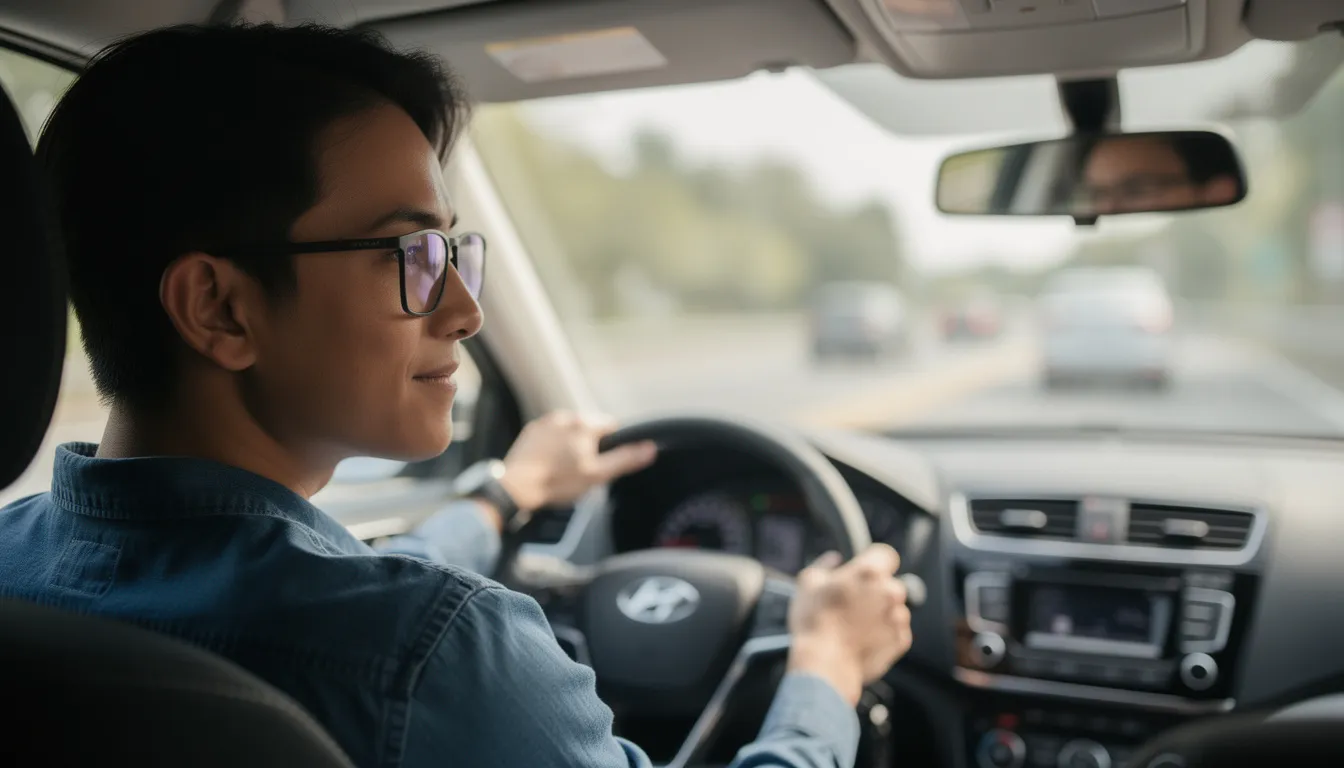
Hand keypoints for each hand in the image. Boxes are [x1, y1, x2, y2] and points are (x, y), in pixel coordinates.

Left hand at [499, 411, 657, 512]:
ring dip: (571, 443)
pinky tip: (549, 463)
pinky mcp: (531, 430)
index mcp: (585, 424)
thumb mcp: (597, 475)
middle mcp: (566, 416)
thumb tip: (650, 448)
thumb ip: (625, 459)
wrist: (516, 487)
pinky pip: (551, 434)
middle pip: (590, 427)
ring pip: (570, 430)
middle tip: (583, 469)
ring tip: (564, 468)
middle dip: (590, 444)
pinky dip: (554, 445)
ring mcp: (546, 422)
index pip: (612, 426)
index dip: (612, 445)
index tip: (603, 462)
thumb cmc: (558, 482)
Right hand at [785, 544, 912, 705]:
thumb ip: (823, 564)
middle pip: (890, 583)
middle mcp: (890, 591)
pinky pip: (896, 631)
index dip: (874, 561)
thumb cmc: (815, 621)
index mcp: (870, 572)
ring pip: (894, 608)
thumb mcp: (808, 583)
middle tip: (852, 604)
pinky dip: (884, 634)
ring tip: (855, 626)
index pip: (886, 554)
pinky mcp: (902, 640)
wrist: (824, 663)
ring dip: (880, 613)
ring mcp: (899, 617)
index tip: (863, 572)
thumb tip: (834, 559)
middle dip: (875, 591)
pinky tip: (862, 640)